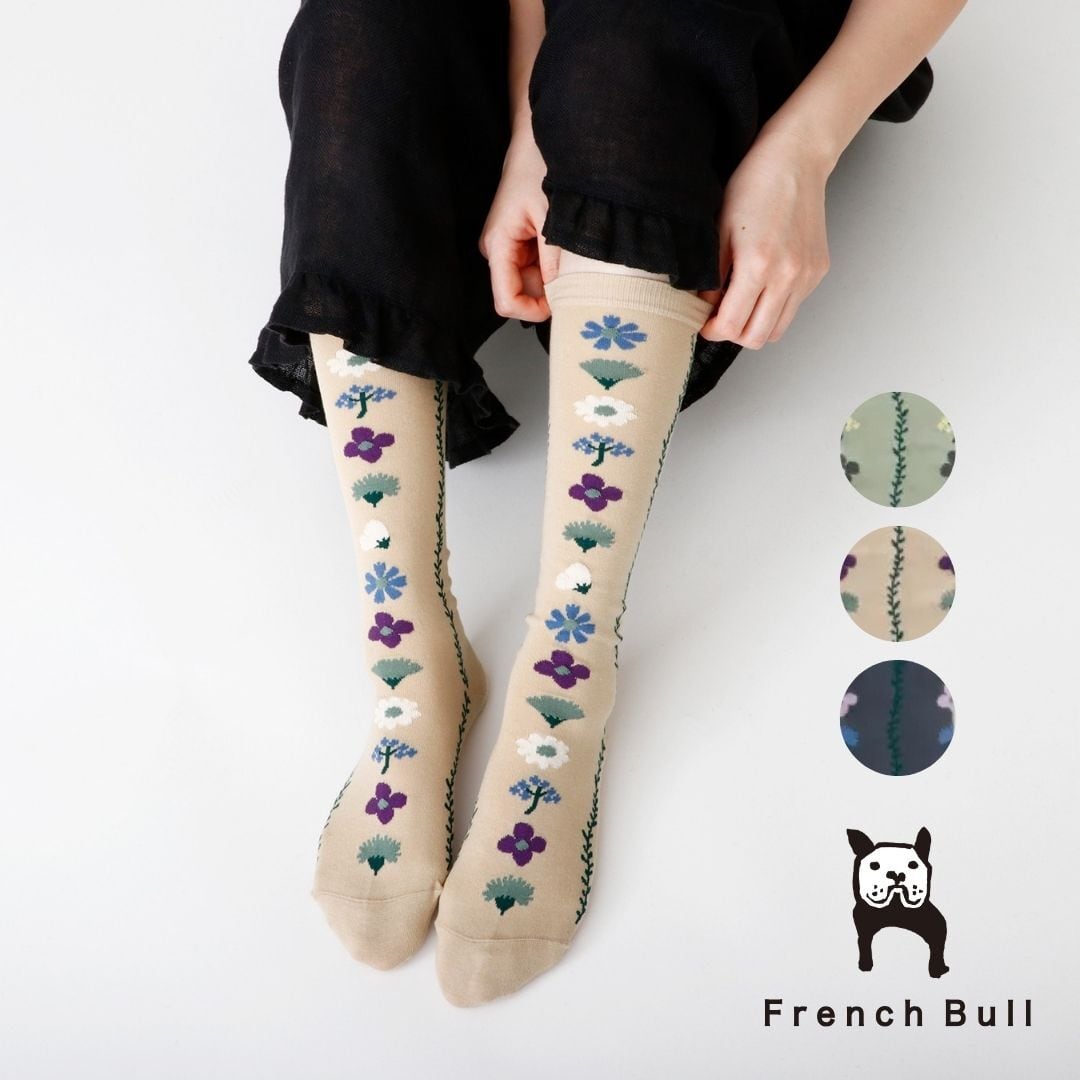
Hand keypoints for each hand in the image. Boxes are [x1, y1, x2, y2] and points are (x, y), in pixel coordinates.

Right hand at [479, 129, 560, 321]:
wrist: (535, 139)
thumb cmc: (539, 166)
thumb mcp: (553, 217)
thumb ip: (554, 261)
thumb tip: (562, 297)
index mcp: (498, 244)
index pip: (506, 301)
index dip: (533, 311)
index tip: (561, 305)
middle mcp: (497, 250)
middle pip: (520, 295)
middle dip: (548, 293)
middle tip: (576, 276)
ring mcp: (507, 247)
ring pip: (531, 284)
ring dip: (553, 278)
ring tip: (571, 253)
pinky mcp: (518, 243)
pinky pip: (537, 269)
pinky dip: (554, 267)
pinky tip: (565, 247)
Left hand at [699, 124, 832, 348]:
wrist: (796, 160)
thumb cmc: (753, 186)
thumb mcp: (719, 230)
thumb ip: (711, 277)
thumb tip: (705, 308)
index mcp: (758, 266)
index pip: (732, 326)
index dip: (712, 330)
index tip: (703, 323)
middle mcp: (788, 276)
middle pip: (757, 337)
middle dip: (733, 334)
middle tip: (719, 318)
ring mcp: (807, 276)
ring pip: (777, 329)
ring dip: (755, 326)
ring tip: (740, 304)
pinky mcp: (818, 272)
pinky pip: (792, 308)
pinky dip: (773, 308)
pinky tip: (762, 286)